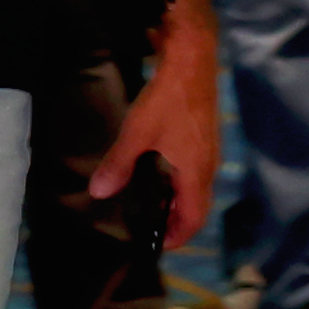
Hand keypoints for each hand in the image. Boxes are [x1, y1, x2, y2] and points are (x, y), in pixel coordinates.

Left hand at [96, 6, 223, 248]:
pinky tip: (157, 175)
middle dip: (177, 222)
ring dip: (177, 202)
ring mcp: (209, 152)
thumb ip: (119, 165)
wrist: (192, 63)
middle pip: (197, 206)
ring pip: (196, 188)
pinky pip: (194, 172)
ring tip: (152, 207)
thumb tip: (99, 193)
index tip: (161, 245)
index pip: (194, 217)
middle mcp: (208, 167)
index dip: (179, 235)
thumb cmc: (167, 101)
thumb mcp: (138, 134)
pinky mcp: (204, 138)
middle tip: (152, 229)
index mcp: (196, 173)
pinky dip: (179, 183)